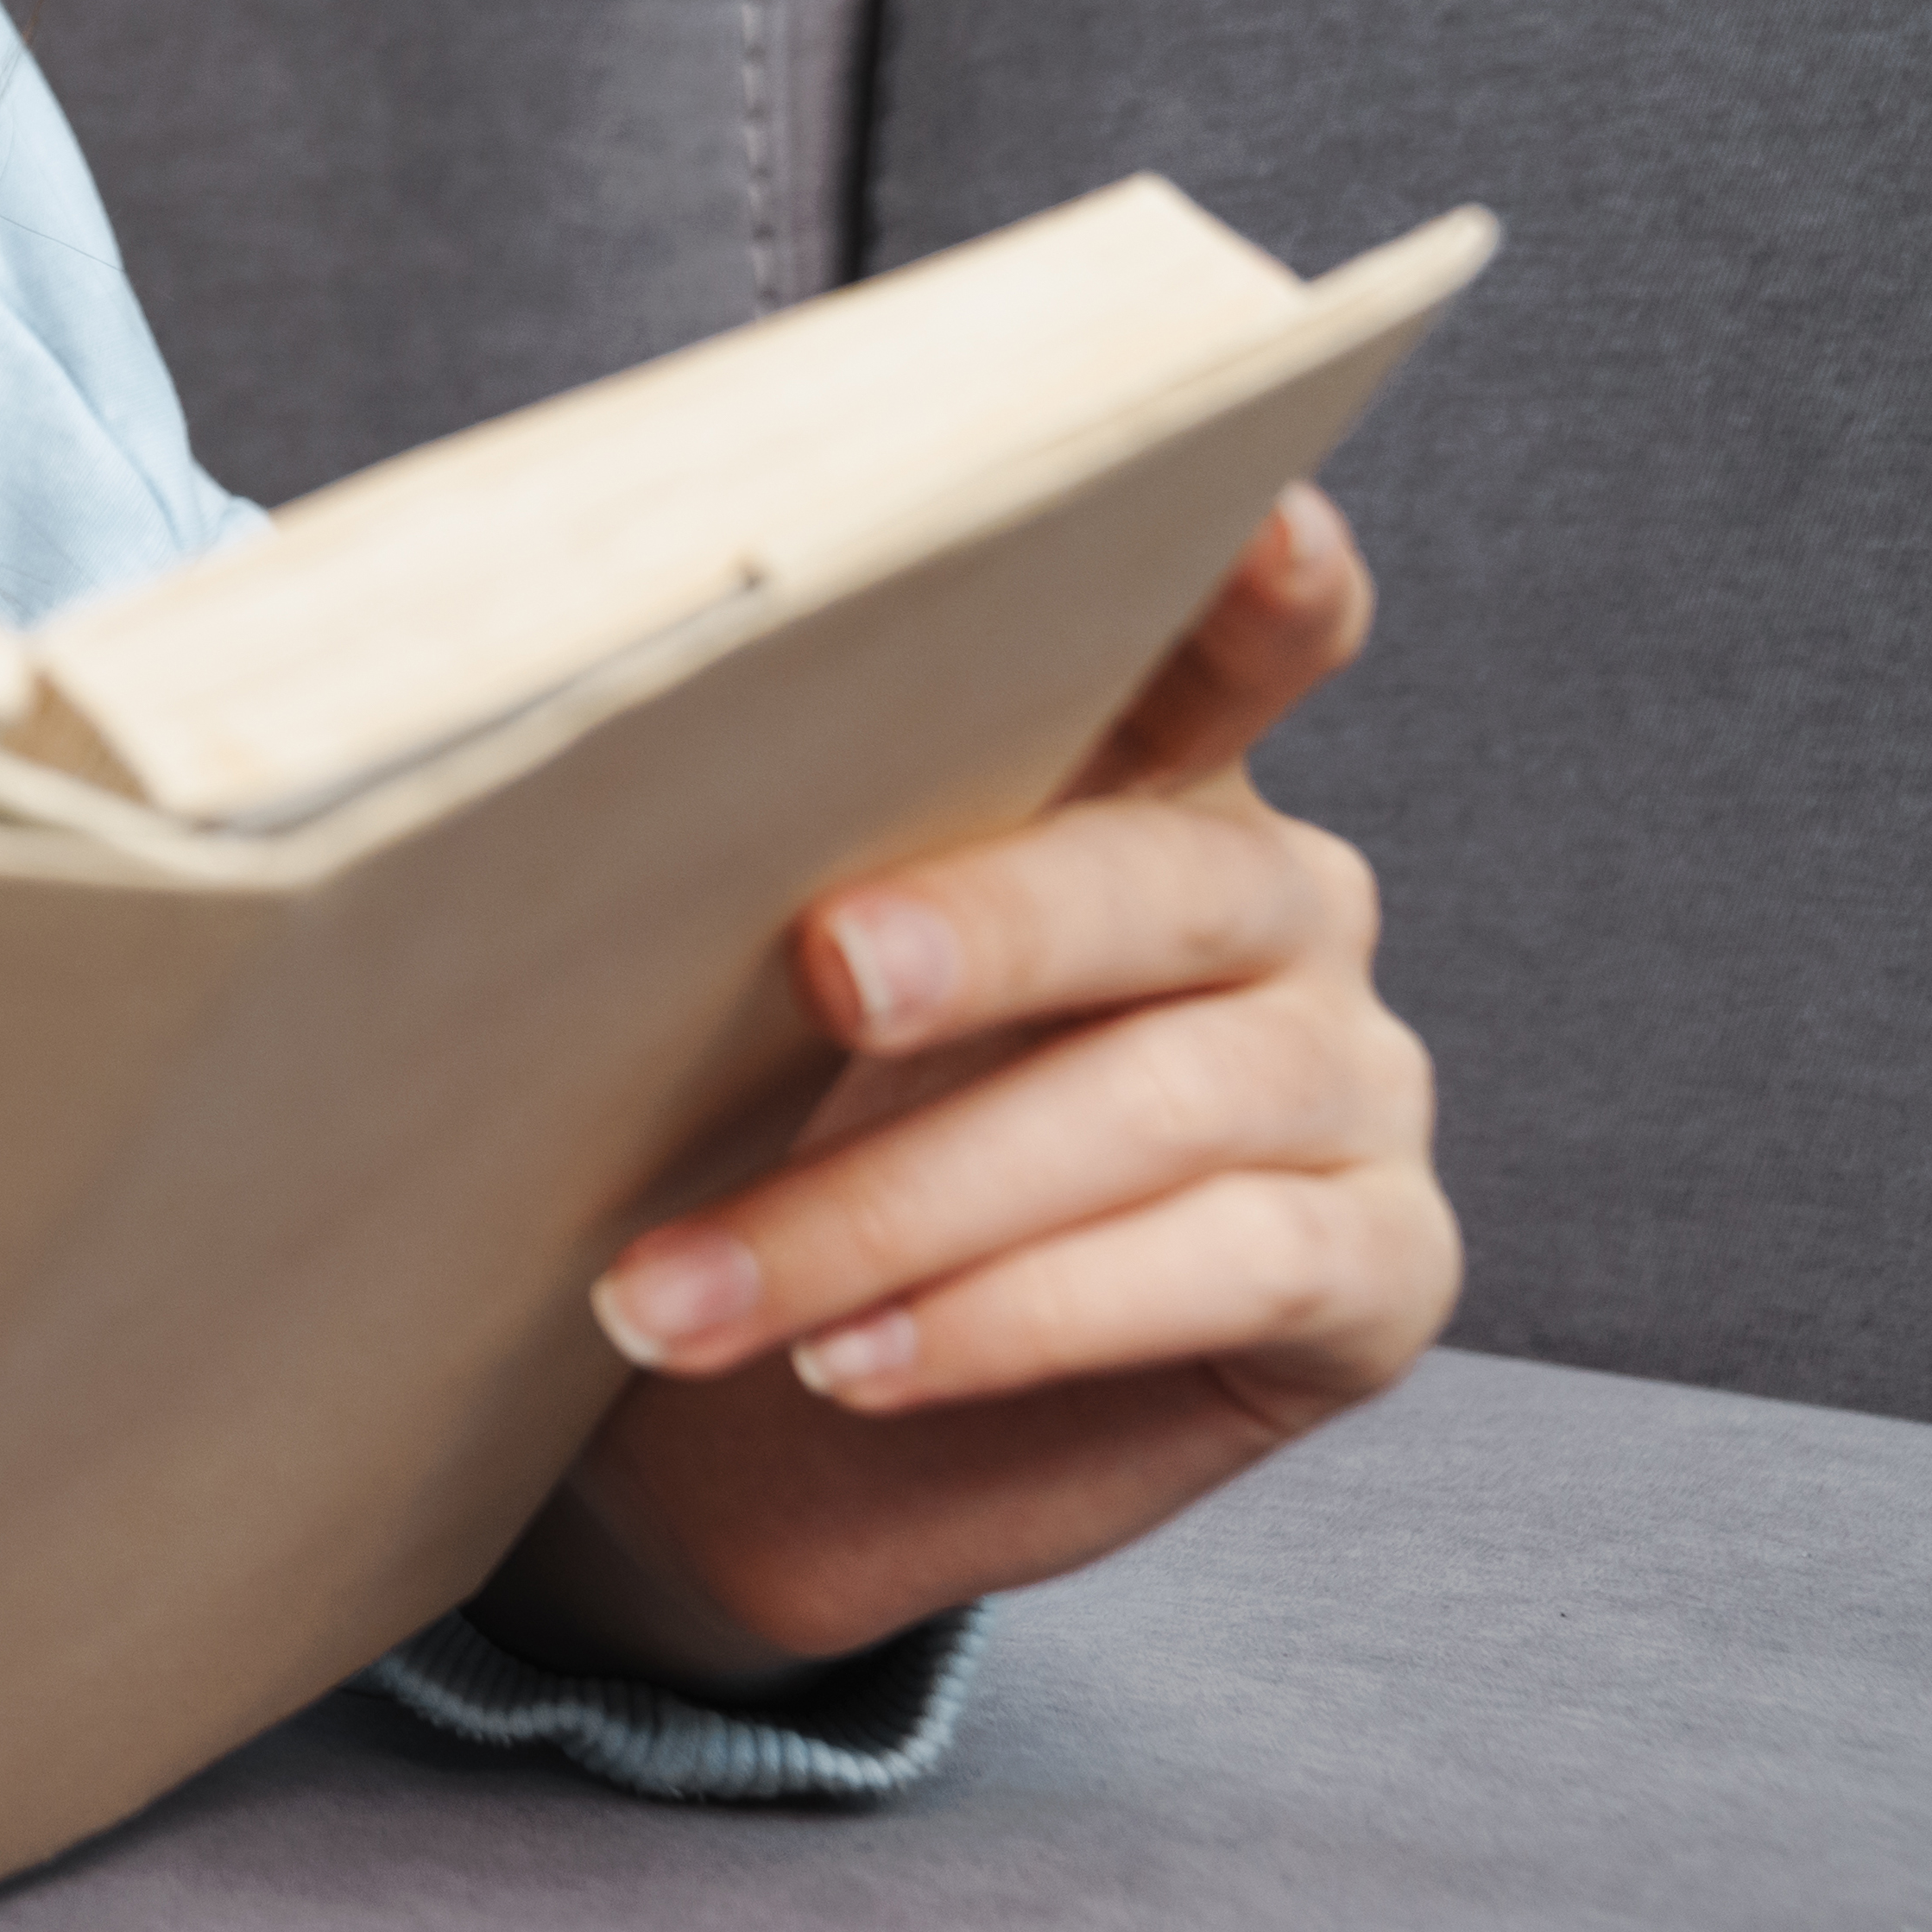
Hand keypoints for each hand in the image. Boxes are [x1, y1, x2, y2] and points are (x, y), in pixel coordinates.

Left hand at [481, 487, 1452, 1691]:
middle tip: (822, 975)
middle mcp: (1277, 905)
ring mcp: (1346, 1084)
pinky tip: (854, 1356)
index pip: (1237, 637)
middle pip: (1164, 877)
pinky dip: (1013, 1317)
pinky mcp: (1377, 1271)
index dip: (1260, 580)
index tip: (1257, 521)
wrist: (760, 1411)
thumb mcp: (719, 969)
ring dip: (901, 1201)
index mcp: (1139, 776)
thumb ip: (741, 834)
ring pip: (1164, 1103)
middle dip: (982, 929)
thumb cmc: (739, 1128)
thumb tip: (554, 725)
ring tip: (690, 1287)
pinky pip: (1227, 1268)